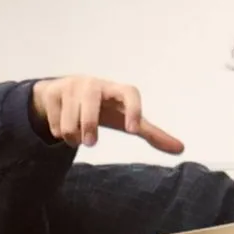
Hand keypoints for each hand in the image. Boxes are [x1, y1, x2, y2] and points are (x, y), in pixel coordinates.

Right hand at [31, 76, 184, 152]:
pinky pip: (54, 122)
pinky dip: (58, 132)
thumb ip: (151, 134)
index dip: (134, 110)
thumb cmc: (103, 108)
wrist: (64, 93)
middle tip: (91, 143)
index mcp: (116, 90)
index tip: (133, 130)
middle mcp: (94, 85)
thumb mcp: (124, 119)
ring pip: (69, 121)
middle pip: (91, 107)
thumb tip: (181, 149)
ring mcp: (71, 87)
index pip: (130, 94)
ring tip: (76, 136)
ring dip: (72, 136)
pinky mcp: (52, 93)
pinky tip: (62, 127)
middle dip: (88, 126)